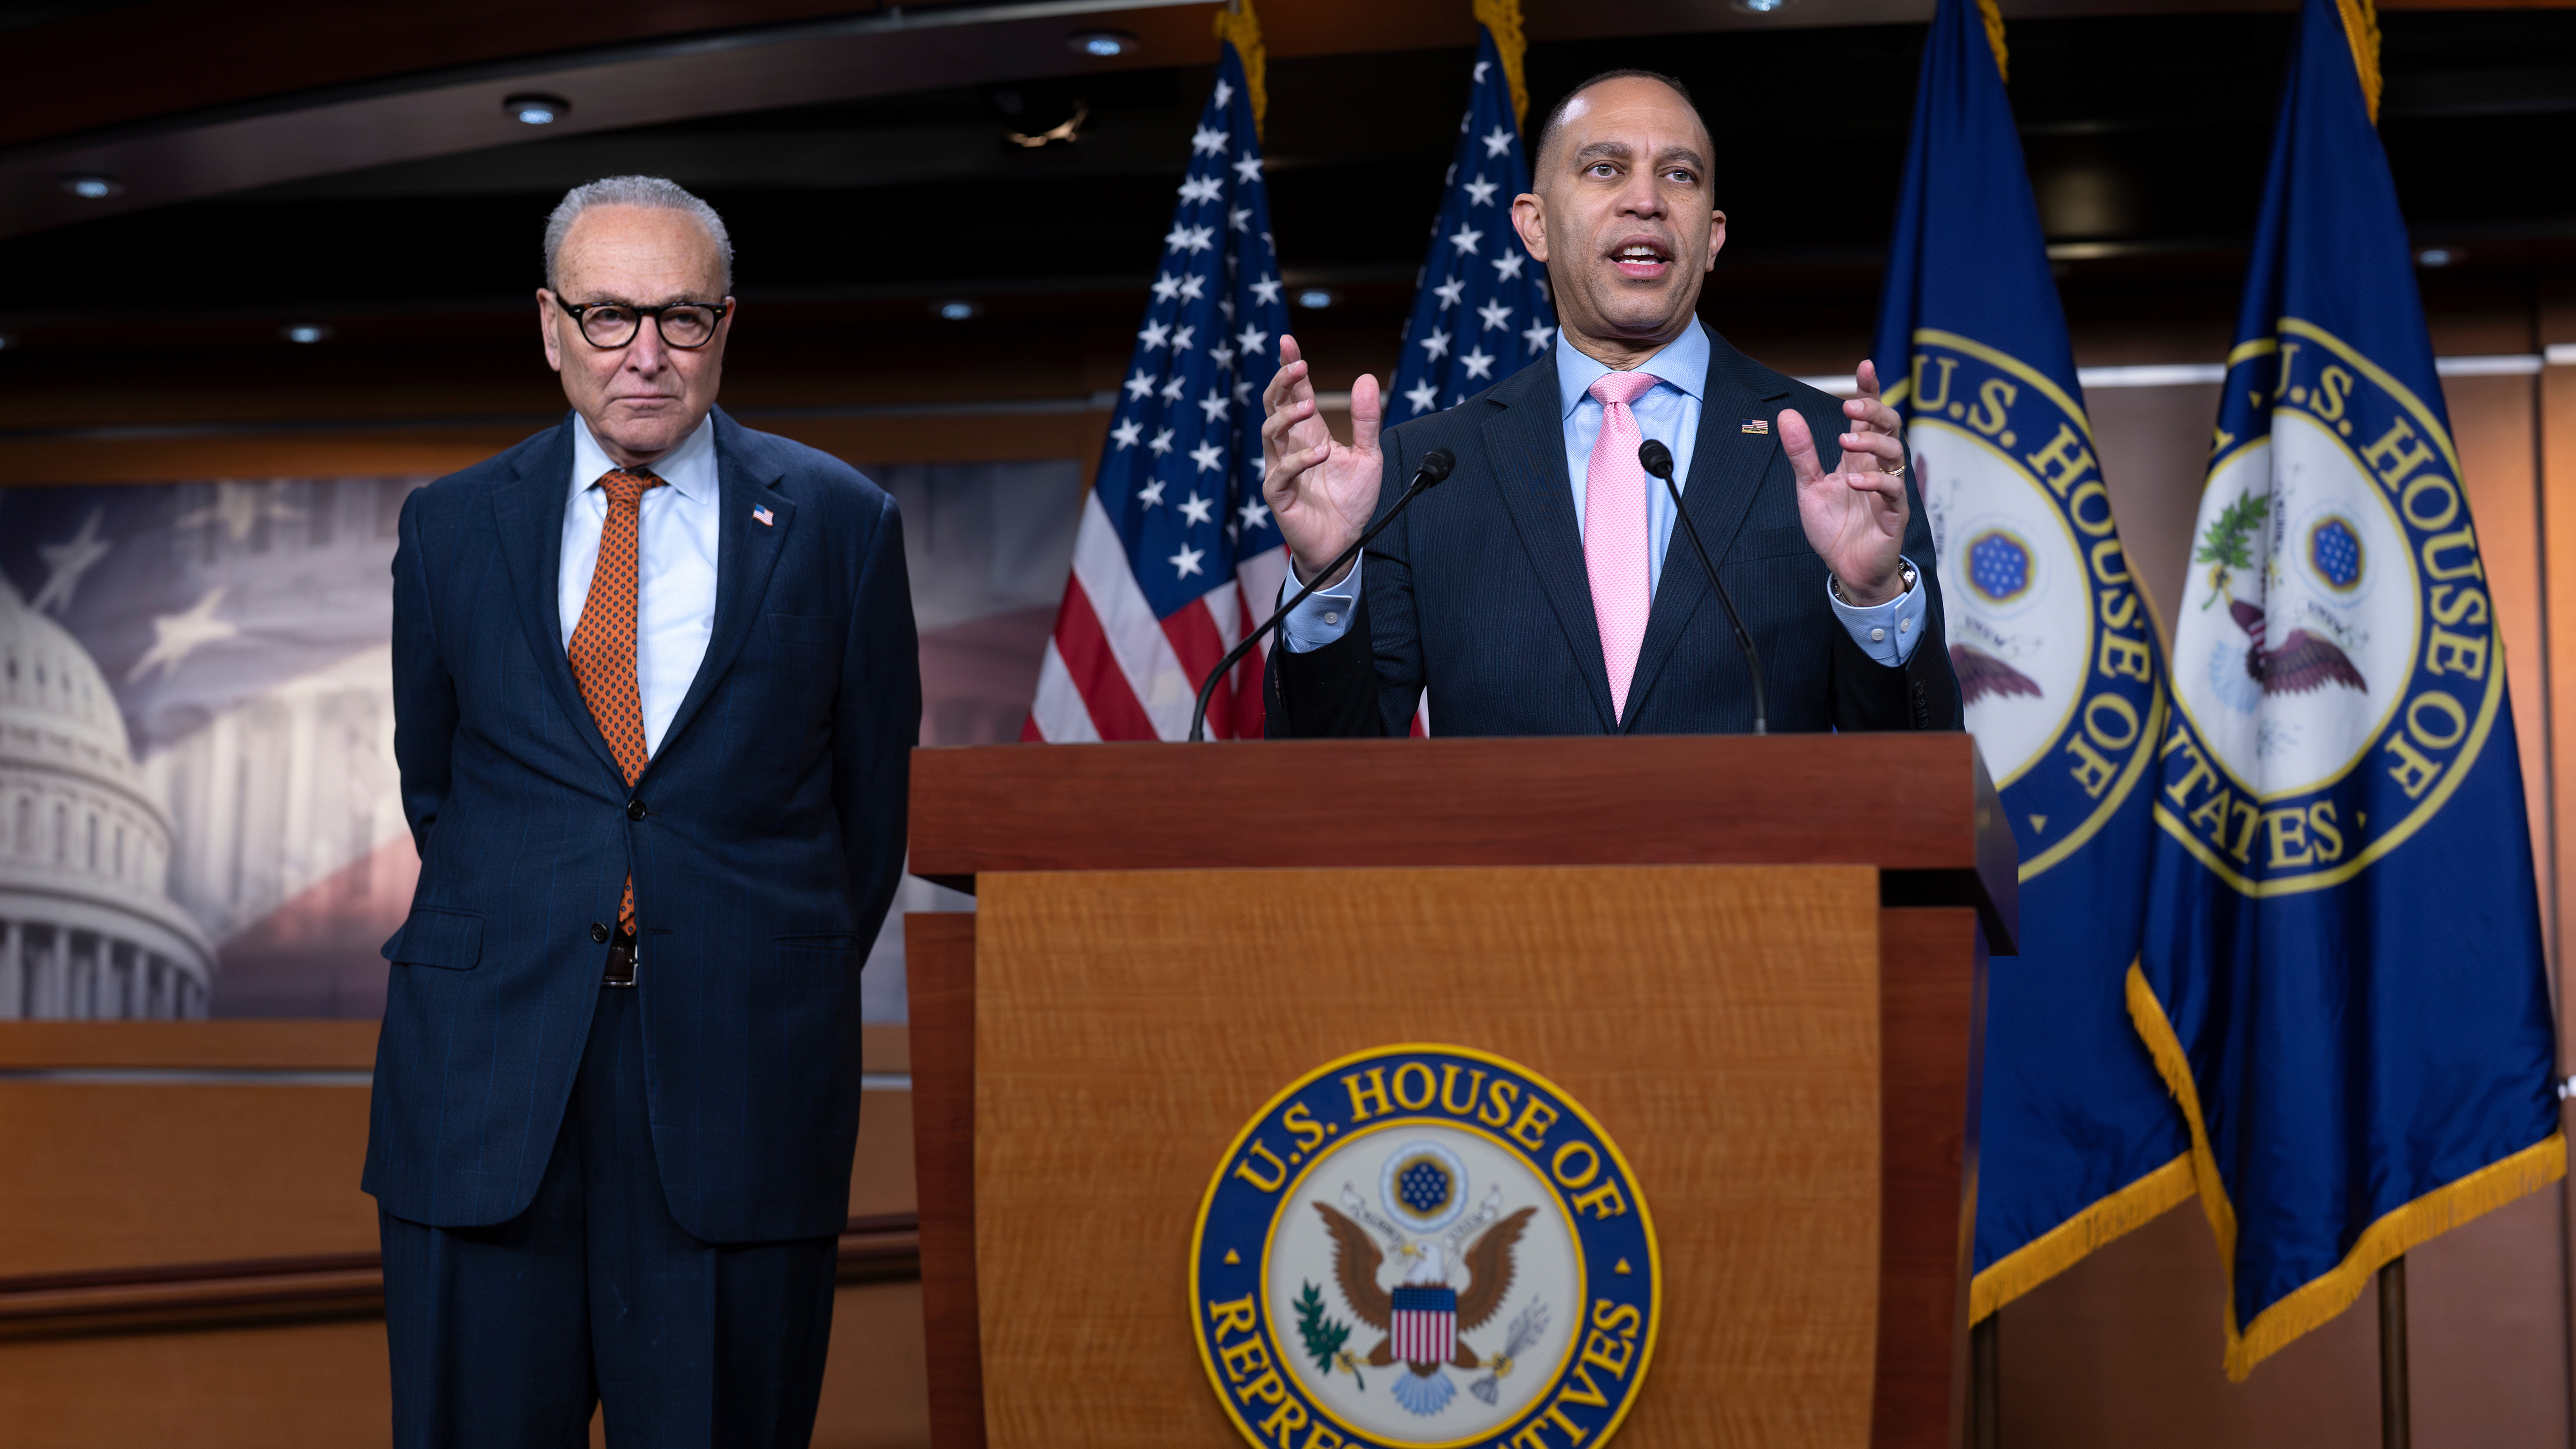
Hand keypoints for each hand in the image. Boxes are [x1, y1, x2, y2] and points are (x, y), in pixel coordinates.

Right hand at [1261, 335, 1382, 585]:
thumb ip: (1366, 420)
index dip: (1289, 367)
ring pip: (1269, 432)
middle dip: (1281, 382)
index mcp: (1308, 434)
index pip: (1293, 394)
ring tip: (1311, 406)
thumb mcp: (1369, 456)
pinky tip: (1323, 453)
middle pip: (1273, 405)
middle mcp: (1289, 448)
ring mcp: (1280, 469)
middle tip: (1297, 366)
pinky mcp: (1279, 495)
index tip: (1288, 341)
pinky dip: (1301, 459)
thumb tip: (1365, 378)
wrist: (1344, 544)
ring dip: (1289, 415)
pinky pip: (1282, 472)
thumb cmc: (1351, 501)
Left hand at [1781, 358, 1908, 604]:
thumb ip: (1801, 453)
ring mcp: (1889, 490)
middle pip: (1889, 427)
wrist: (1847, 570)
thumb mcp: (1808, 486)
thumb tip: (1786, 414)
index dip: (1869, 391)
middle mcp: (1877, 468)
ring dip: (1871, 443)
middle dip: (1874, 411)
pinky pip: (1893, 491)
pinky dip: (1873, 482)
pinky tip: (1854, 480)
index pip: (1868, 417)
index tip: (1864, 366)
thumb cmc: (1834, 527)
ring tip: (1845, 442)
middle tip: (1851, 407)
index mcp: (1858, 457)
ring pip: (1895, 454)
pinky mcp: (1895, 514)